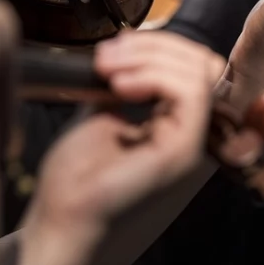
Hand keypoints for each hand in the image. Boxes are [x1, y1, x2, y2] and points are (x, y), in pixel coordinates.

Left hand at [23, 30, 223, 239]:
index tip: (113, 48)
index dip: (160, 47)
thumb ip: (125, 84)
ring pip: (199, 73)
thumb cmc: (76, 179)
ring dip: (151, 57)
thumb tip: (130, 49)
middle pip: (203, 63)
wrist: (59, 219)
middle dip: (156, 45)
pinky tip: (120, 85)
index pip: (195, 67)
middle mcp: (191, 132)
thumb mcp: (102, 113)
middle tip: (107, 55)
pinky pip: (191, 94)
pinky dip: (156, 76)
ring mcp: (191, 142)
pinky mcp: (183, 151)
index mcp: (176, 124)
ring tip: (107, 67)